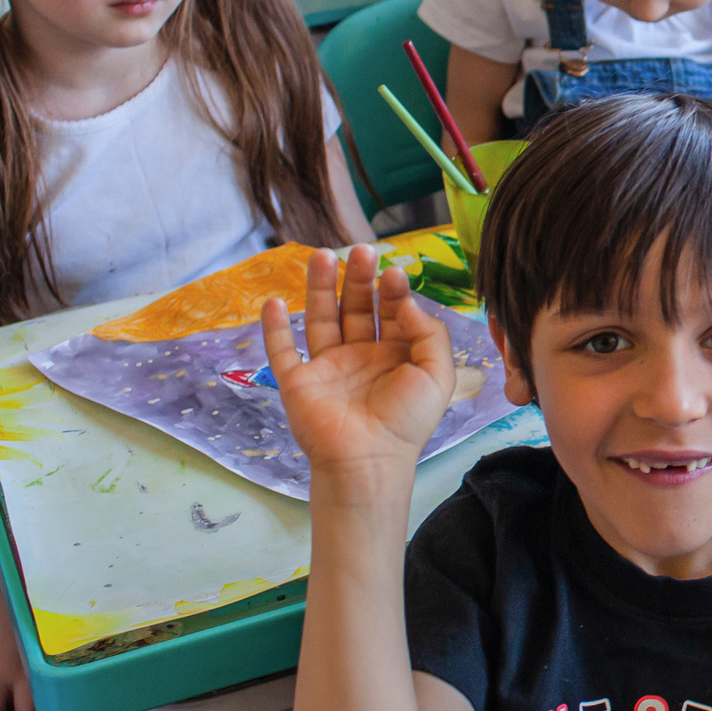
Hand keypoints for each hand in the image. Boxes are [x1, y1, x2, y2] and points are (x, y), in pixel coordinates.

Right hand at [261, 245, 458, 503]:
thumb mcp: (437, 374)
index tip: (393, 273)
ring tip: (322, 255)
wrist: (369, 460)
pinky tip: (274, 301)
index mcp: (394, 355)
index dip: (392, 291)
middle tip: (360, 251)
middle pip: (355, 307)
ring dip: (320, 288)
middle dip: (358, 279)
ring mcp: (327, 368)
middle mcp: (359, 356)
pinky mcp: (298, 382)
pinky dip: (274, 328)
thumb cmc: (407, 421)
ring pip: (321, 319)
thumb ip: (429, 333)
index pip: (391, 312)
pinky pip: (281, 352)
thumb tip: (406, 302)